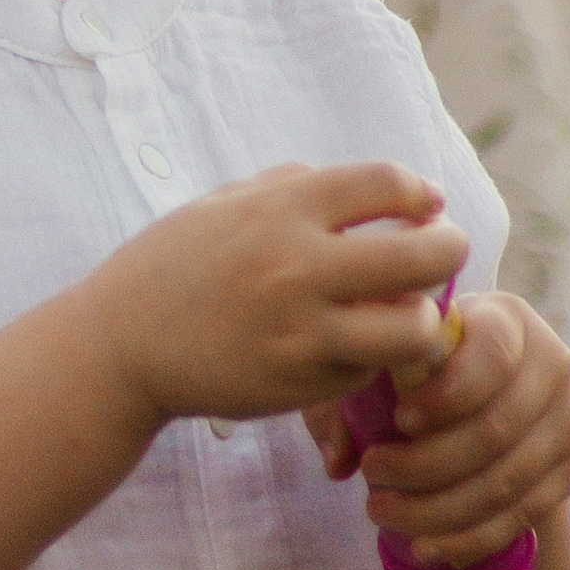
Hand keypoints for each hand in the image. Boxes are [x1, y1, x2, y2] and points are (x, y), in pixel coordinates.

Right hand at [91, 161, 466, 434]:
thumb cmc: (174, 263)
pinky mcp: (300, 384)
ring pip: (414, 328)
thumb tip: (374, 189)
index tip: (427, 204)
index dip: (421, 193)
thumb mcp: (227, 202)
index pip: (386, 184)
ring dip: (422, 318)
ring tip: (408, 312)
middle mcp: (297, 266)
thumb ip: (296, 187)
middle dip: (449, 250)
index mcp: (280, 208)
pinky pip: (367, 369)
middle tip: (445, 252)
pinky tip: (350, 346)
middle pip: (421, 256)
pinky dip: (371, 358)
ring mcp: (301, 331)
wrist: (120, 343)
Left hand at [310, 291, 569, 569]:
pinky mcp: (569, 470)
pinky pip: (522, 516)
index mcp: (506, 319)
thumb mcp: (376, 366)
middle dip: (426, 464)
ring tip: (382, 511)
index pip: (491, 355)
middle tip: (372, 473)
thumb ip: (346, 401)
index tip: (397, 420)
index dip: (445, 395)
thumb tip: (339, 459)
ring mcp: (567, 420)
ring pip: (507, 481)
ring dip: (439, 509)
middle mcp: (551, 364)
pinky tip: (424, 545)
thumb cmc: (415, 369)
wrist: (480, 393)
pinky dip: (470, 538)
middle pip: (496, 429)